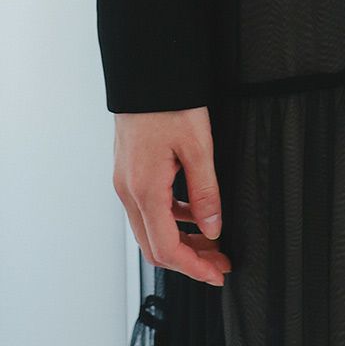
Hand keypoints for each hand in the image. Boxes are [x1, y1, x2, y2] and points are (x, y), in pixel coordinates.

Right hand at [112, 105, 232, 286]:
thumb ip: (206, 193)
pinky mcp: (128, 172)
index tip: (217, 274)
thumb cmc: (169, 103)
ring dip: (180, 241)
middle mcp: (128, 191)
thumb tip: (213, 229)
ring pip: (149, 229)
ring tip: (212, 241)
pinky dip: (171, 220)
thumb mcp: (198, 147)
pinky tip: (194, 213)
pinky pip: (147, 209)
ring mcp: (124, 182)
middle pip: (155, 246)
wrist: (144, 72)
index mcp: (145, 189)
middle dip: (189, 260)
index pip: (167, 248)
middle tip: (220, 262)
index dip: (194, 267)